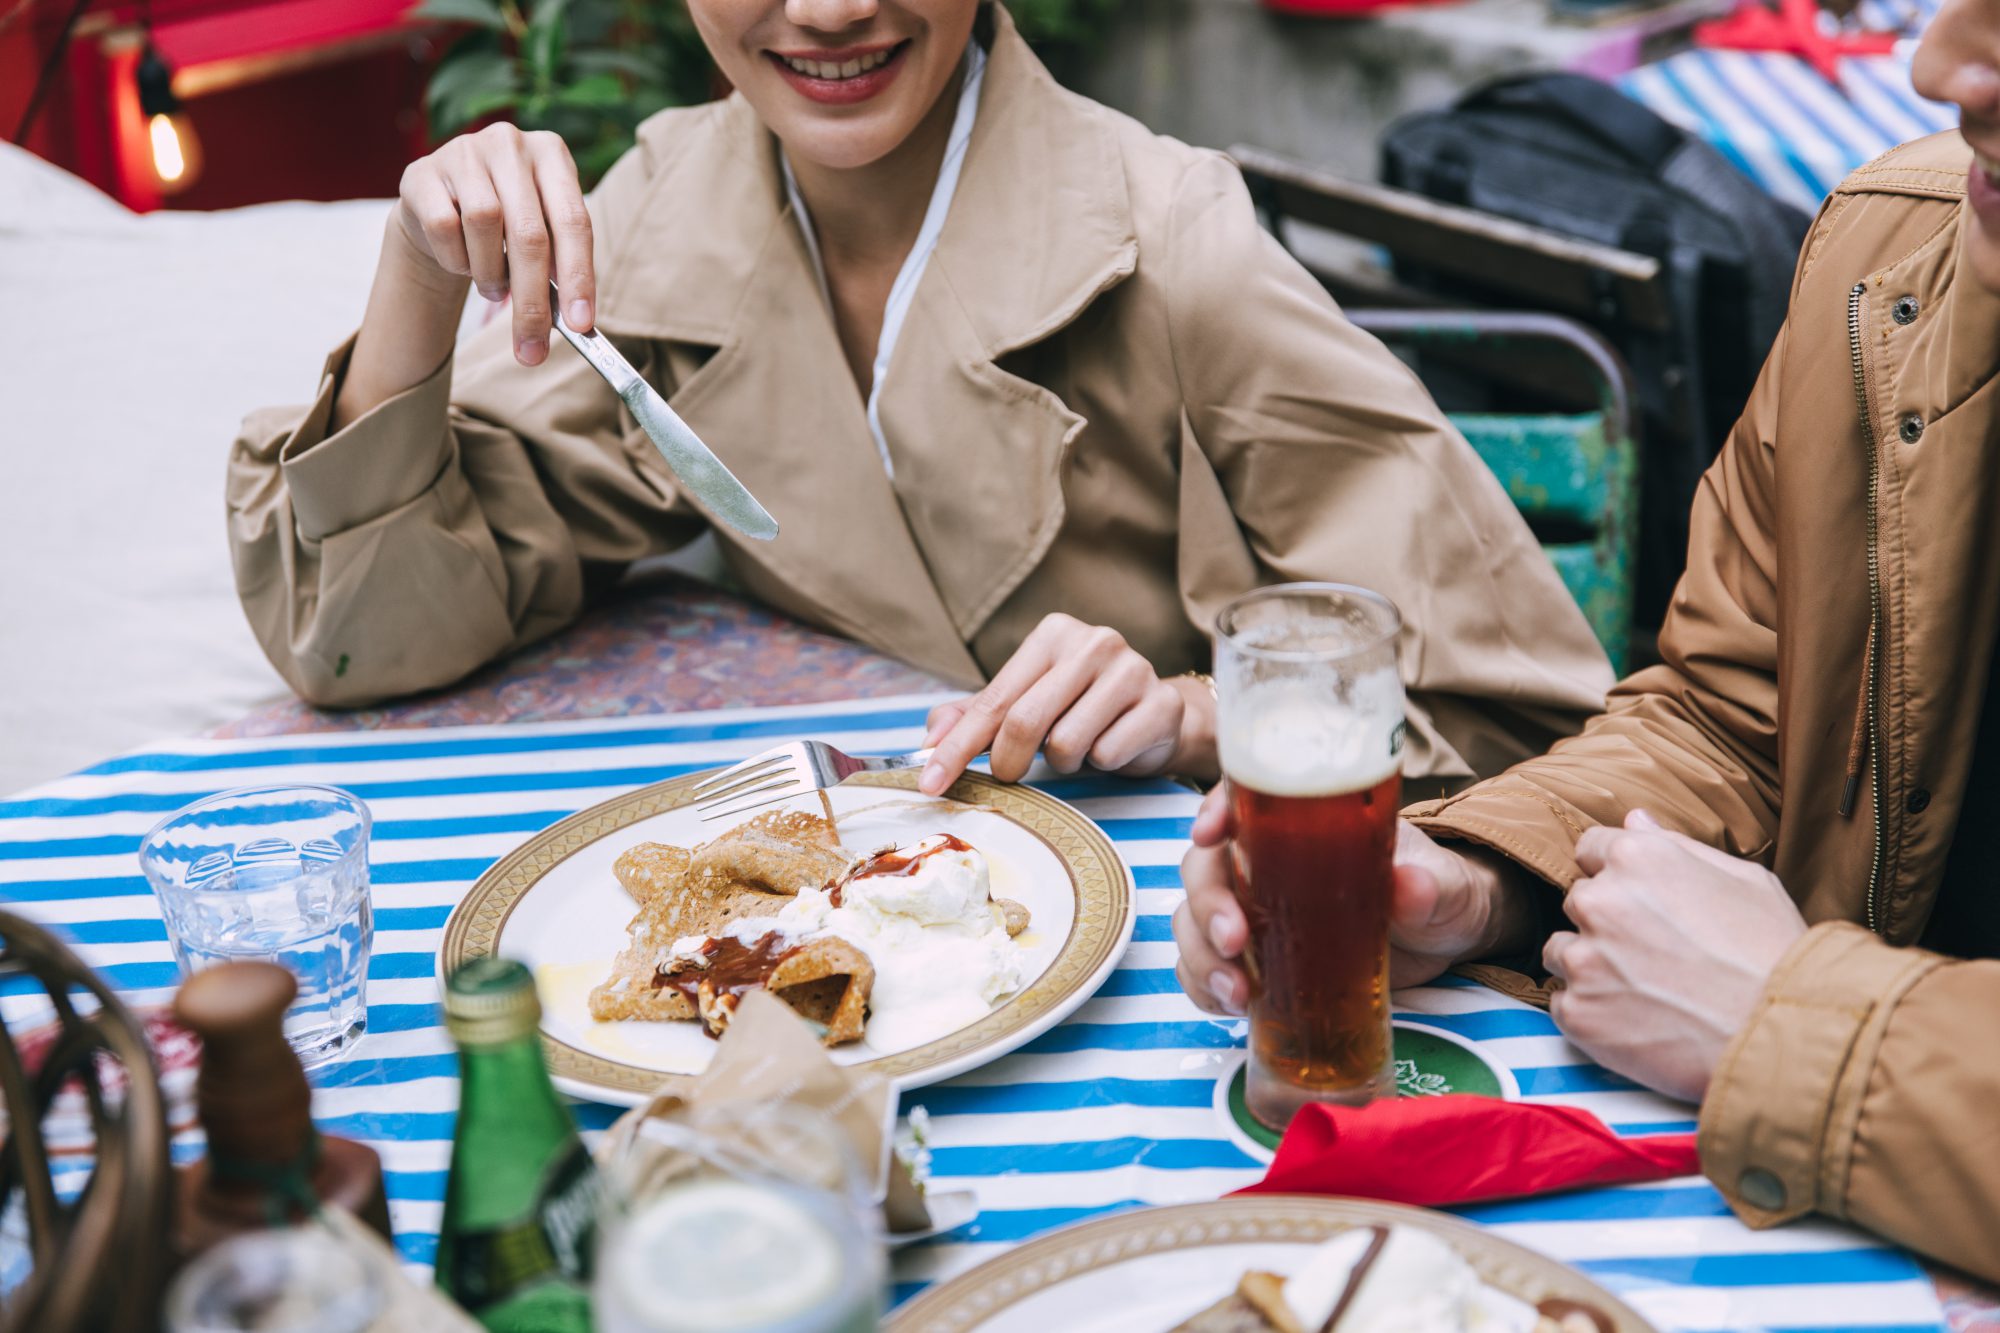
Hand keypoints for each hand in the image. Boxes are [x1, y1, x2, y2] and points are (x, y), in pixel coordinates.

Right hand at [393, 122, 595, 365]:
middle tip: (532, 347)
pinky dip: (456, 260)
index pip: (574, 222)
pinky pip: (444, 227)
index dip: (579, 278)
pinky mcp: (422, 171)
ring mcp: (464, 151)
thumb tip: (576, 323)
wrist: (441, 206)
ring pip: (484, 224)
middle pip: (530, 233)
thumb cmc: (506, 226)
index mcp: (553, 154)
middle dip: (533, 300)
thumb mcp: (541, 237)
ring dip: (491, 274)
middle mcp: (510, 143)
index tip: (581, 325)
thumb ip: (558, 268)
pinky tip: (461, 262)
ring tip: (493, 288)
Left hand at [918, 614, 1216, 794]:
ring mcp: (1133, 670)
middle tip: (1010, 774)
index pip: (995, 700)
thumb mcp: (1023, 705)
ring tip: (1079, 746)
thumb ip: (973, 717)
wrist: (1156, 717)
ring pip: (1067, 744)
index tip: (931, 782)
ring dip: (1063, 762)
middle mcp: (1095, 642)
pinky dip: (1101, 764)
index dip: (958, 746)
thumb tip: (930, 740)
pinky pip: (1108, 755)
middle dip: (1007, 762)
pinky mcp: (1162, 705)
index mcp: (1054, 633)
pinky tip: (1112, 745)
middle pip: (1026, 721)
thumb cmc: (1080, 709)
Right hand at [1173, 788, 1535, 1013]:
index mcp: (1301, 822)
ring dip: (1201, 955)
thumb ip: (1428, 884)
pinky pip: (1206, 969)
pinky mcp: (1257, 960)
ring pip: (1193, 921)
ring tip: (1237, 992)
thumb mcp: (1442, 884)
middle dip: (1206, 904)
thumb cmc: (1437, 891)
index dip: (1213, 810)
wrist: (1442, 940)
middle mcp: (1264, 862)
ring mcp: (1255, 912)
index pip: (1240, 799)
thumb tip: (1411, 885)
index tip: (1208, 834)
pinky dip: (1205, 987)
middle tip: (1233, 939)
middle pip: (1203, 868)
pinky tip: (1230, 1005)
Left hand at [1544, 809, 1806, 1103]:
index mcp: (1636, 859)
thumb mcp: (1745, 880)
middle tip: (1654, 953)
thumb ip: (1676, 847)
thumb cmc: (1774, 953)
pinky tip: (1636, 1021)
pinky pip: (1563, 1003)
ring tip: (1645, 990)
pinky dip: (1591, 1012)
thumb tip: (1633, 821)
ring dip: (1590, 966)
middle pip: (1578, 902)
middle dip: (1606, 922)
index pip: (1591, 850)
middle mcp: (1599, 902)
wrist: (1781, 1035)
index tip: (1639, 902)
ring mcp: (1584, 960)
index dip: (1615, 875)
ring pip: (1561, 952)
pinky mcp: (1579, 1012)